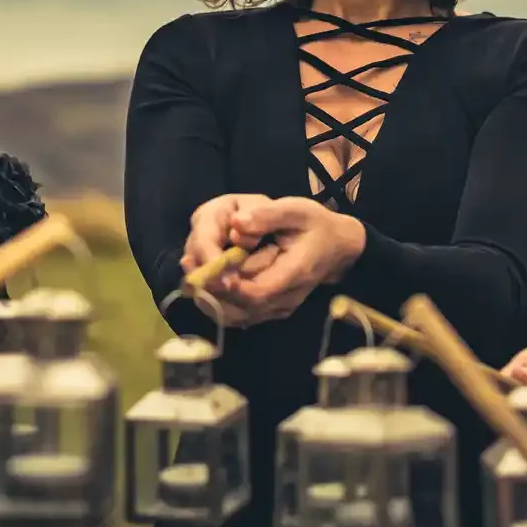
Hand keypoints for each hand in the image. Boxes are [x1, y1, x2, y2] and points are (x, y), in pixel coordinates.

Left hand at [185, 195, 363, 327]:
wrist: (338, 248)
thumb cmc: (316, 225)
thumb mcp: (297, 210)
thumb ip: (267, 216)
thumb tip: (236, 222)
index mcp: (295, 273)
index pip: (257, 292)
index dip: (228, 286)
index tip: (206, 269)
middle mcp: (286, 299)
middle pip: (241, 309)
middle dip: (211, 291)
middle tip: (188, 268)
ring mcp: (278, 308)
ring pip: (237, 317)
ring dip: (210, 299)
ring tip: (191, 273)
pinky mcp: (271, 310)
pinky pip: (239, 315)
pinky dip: (218, 302)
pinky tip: (204, 281)